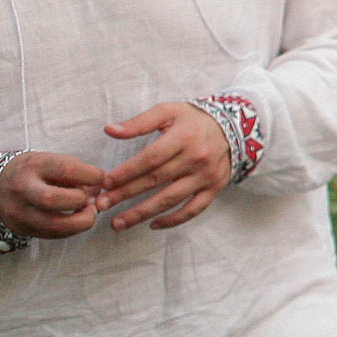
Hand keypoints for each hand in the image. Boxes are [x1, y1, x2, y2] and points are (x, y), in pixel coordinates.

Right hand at [0, 153, 106, 239]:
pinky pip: (52, 235)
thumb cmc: (35, 171)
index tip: (101, 179)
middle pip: (51, 199)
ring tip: (88, 213)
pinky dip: (71, 230)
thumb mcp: (52, 161)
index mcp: (33, 166)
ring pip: (53, 224)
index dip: (91, 175)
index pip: (65, 170)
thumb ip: (76, 171)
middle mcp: (22, 189)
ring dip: (80, 222)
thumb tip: (101, 186)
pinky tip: (76, 221)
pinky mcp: (22, 229)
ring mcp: (19, 212)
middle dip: (78, 202)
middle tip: (90, 201)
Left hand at [99, 103, 234, 230]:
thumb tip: (110, 130)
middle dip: (125, 194)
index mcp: (184, 137)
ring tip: (118, 222)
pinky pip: (193, 209)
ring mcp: (206, 176)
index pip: (150, 159)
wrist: (234, 128)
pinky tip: (153, 224)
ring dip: (142, 213)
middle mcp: (196, 159)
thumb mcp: (168, 112)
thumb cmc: (194, 120)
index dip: (126, 172)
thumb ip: (139, 122)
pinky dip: (173, 220)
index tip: (105, 183)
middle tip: (102, 205)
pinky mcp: (214, 188)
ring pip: (171, 199)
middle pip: (155, 180)